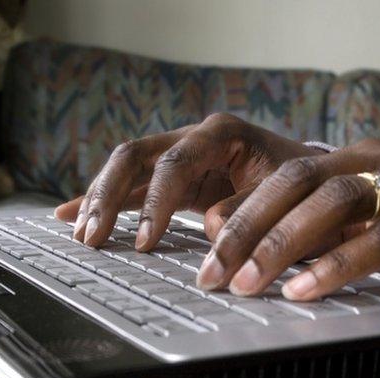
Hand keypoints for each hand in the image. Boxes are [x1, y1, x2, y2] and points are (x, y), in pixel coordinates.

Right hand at [54, 113, 322, 248]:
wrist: (309, 177)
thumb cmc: (301, 183)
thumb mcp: (284, 194)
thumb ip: (248, 208)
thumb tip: (211, 228)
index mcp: (221, 133)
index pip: (174, 162)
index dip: (155, 203)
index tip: (145, 241)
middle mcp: (194, 137)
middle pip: (135, 156)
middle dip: (109, 196)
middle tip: (93, 237)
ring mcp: (181, 154)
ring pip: (126, 169)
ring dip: (100, 200)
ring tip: (82, 236)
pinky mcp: (175, 177)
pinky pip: (132, 185)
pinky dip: (105, 201)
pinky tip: (70, 214)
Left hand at [197, 138, 379, 300]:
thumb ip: (335, 220)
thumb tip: (276, 243)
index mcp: (358, 156)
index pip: (285, 174)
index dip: (243, 206)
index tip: (206, 240)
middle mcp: (378, 161)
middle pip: (297, 181)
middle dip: (248, 226)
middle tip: (214, 270)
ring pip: (334, 203)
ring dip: (283, 244)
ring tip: (248, 282)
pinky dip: (340, 264)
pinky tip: (307, 288)